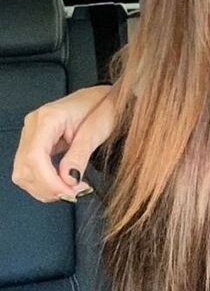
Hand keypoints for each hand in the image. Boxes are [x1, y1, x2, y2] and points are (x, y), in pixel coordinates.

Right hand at [11, 84, 116, 202]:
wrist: (105, 97)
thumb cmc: (104, 107)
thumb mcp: (97, 130)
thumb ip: (80, 155)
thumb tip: (68, 180)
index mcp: (48, 118)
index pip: (35, 156)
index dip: (49, 181)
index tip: (69, 192)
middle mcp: (34, 125)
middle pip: (25, 168)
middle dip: (48, 188)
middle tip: (75, 193)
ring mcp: (32, 134)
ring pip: (23, 173)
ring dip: (45, 188)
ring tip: (71, 189)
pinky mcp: (36, 143)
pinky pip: (30, 170)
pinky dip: (45, 183)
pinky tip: (63, 184)